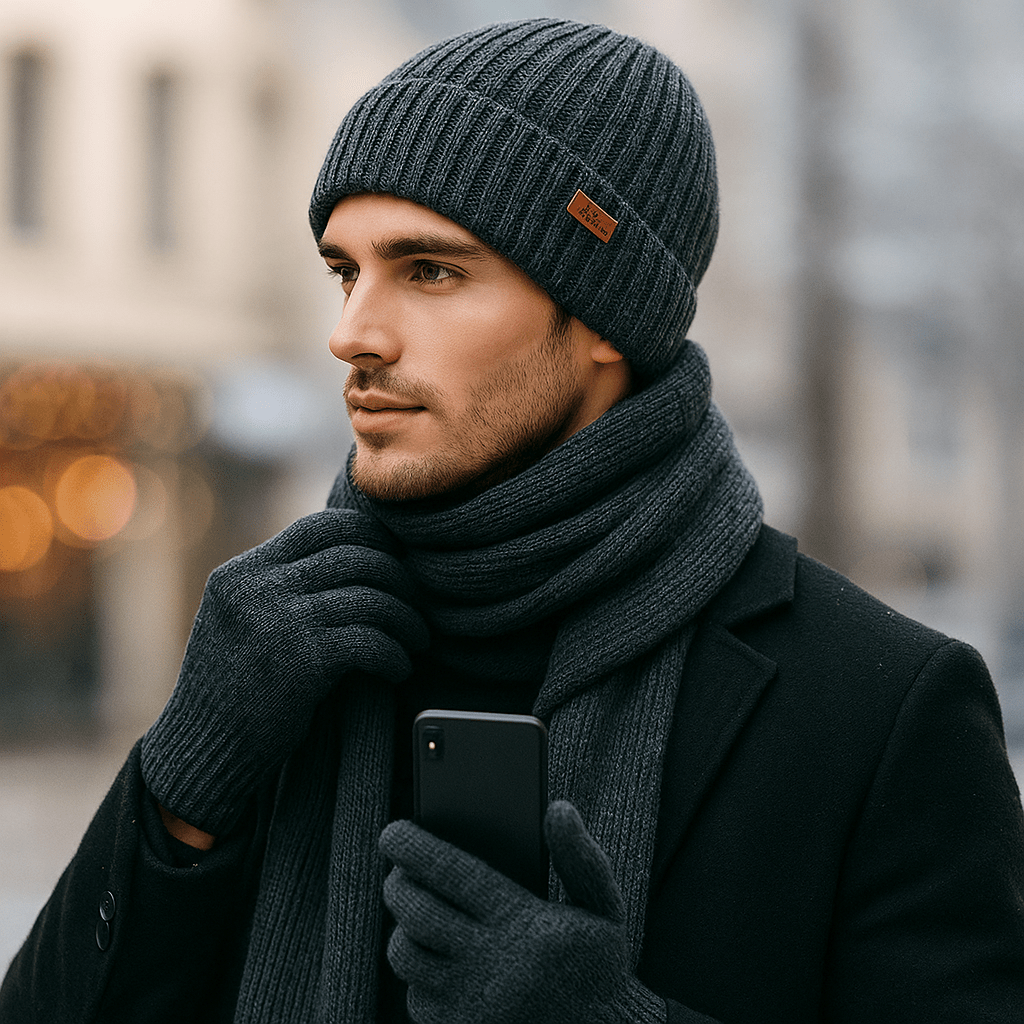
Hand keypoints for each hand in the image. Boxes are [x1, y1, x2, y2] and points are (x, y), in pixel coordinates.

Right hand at [141, 508, 427, 833]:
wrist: (203, 750)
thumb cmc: (233, 688)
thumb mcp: (239, 619)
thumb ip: (279, 586)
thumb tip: (351, 558)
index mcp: (242, 572)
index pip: (322, 528)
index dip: (371, 538)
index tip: (396, 561)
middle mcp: (257, 588)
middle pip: (355, 557)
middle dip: (399, 578)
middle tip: (418, 604)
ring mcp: (278, 622)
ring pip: (369, 598)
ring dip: (406, 619)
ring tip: (417, 639)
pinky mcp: (300, 662)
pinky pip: (369, 641)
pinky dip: (394, 654)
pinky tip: (399, 668)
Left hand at [380, 801, 665, 1023]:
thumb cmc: (599, 968)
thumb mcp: (603, 908)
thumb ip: (580, 857)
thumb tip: (558, 807)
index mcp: (523, 923)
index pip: (453, 873)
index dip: (414, 849)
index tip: (391, 832)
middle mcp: (491, 964)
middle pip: (417, 912)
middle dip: (397, 884)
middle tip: (396, 872)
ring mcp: (472, 1006)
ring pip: (406, 956)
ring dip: (401, 928)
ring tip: (412, 912)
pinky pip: (415, 999)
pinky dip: (416, 975)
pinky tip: (433, 958)